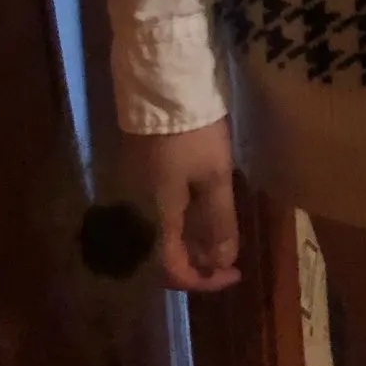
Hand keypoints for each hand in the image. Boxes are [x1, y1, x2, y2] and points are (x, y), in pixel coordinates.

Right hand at [118, 119, 240, 291]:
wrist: (160, 84)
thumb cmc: (192, 132)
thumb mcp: (215, 174)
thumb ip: (219, 222)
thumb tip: (223, 263)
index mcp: (154, 219)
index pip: (173, 271)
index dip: (204, 280)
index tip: (234, 273)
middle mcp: (135, 215)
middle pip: (164, 255)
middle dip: (199, 259)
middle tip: (230, 253)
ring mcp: (131, 193)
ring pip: (161, 233)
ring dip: (191, 240)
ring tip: (221, 231)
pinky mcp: (133, 174)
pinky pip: (157, 212)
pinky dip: (181, 219)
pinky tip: (202, 208)